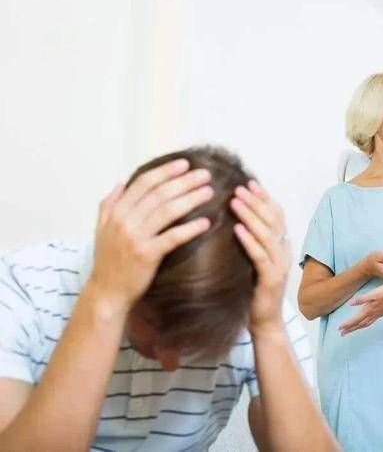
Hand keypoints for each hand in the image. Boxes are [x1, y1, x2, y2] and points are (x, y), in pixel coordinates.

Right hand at [88, 159, 213, 311]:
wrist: (107, 292)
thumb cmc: (108, 261)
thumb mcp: (101, 229)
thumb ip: (108, 205)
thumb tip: (119, 184)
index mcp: (116, 211)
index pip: (143, 183)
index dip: (165, 171)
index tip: (184, 164)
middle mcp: (124, 221)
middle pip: (159, 193)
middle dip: (184, 181)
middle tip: (205, 174)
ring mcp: (135, 237)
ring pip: (167, 211)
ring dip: (190, 199)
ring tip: (209, 192)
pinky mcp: (146, 255)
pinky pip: (172, 237)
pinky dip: (190, 228)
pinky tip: (206, 222)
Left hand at [231, 180, 289, 333]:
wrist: (264, 323)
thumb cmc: (253, 292)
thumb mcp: (253, 262)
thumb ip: (251, 243)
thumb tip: (235, 220)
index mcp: (281, 247)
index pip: (277, 215)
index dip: (265, 197)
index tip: (250, 182)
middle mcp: (284, 253)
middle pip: (273, 220)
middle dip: (256, 201)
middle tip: (240, 186)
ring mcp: (280, 266)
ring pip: (267, 234)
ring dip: (250, 215)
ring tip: (235, 200)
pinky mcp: (271, 280)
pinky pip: (260, 255)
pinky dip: (249, 240)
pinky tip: (236, 228)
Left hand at [338, 283, 382, 335]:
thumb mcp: (373, 293)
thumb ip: (362, 299)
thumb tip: (351, 303)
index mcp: (369, 310)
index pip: (356, 319)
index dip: (347, 324)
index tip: (340, 328)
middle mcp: (372, 314)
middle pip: (359, 324)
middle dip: (350, 329)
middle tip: (342, 333)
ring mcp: (377, 315)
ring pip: (364, 324)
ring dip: (356, 328)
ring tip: (350, 331)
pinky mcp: (380, 313)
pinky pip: (370, 322)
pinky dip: (364, 325)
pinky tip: (363, 324)